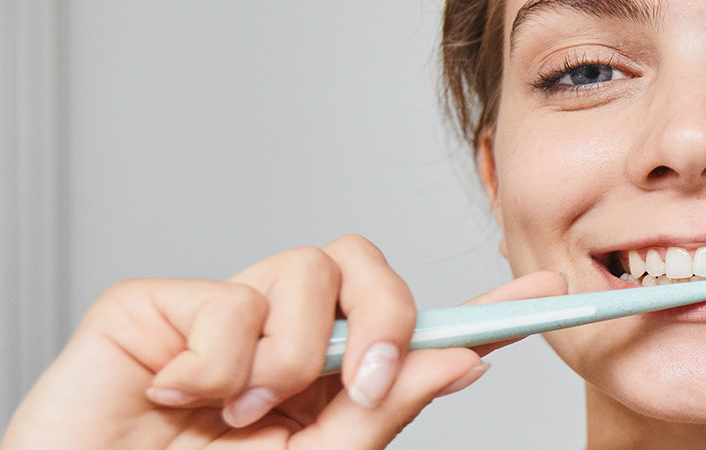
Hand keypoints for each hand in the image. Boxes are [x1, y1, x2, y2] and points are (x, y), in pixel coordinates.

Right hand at [0, 235, 567, 448]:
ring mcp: (221, 321)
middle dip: (386, 316)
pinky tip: (177, 398)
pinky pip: (226, 296)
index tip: (547, 296)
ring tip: (239, 414)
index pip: (414, 334)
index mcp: (326, 391)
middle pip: (367, 271)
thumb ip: (378, 413)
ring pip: (306, 270)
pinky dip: (214, 362)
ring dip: (286, 355)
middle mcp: (281, 347)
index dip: (481, 309)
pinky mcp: (158, 306)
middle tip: (361, 383)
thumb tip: (459, 359)